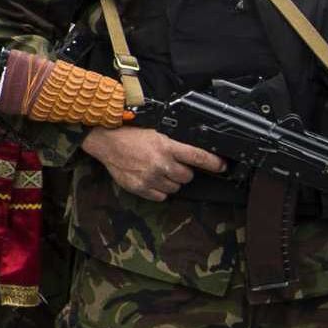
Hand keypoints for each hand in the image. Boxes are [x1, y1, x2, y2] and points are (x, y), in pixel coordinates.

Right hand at [82, 124, 225, 200]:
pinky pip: (161, 196)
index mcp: (167, 146)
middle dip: (184, 171)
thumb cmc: (130, 133)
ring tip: (160, 171)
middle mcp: (161, 163)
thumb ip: (173, 144)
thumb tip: (193, 154)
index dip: (215, 164)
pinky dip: (160, 190)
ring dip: (172, 181)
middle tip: (173, 164)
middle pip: (188, 176)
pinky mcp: (140, 188)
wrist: (105, 141)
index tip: (222, 166)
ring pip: (175, 188)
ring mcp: (150, 178)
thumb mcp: (156, 131)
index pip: (199, 157)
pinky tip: (152, 179)